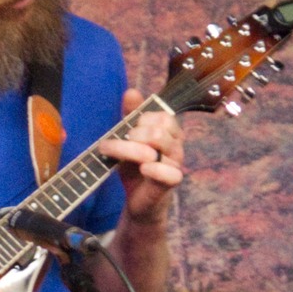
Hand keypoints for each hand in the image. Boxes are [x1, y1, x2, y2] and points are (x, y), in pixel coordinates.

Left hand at [99, 87, 184, 225]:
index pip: (162, 115)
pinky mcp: (171, 182)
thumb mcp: (129, 138)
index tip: (126, 130)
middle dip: (134, 134)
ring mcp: (176, 164)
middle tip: (118, 143)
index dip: (141, 120)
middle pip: (159, 128)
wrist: (136, 200)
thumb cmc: (135, 167)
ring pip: (157, 146)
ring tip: (116, 155)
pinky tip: (142, 170)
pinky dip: (152, 169)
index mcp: (170, 132)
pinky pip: (169, 172)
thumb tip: (131, 91)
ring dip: (130, 149)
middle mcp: (176, 145)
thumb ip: (131, 115)